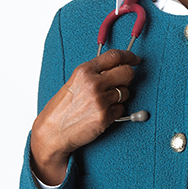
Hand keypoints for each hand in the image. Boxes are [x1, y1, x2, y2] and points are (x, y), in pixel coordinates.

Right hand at [30, 49, 140, 184]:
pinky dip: (116, 111)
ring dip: (120, 96)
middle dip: (128, 76)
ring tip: (103, 102)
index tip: (135, 59)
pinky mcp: (104, 117)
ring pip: (126, 92)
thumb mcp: (75, 82)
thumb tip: (119, 66)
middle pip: (126, 72)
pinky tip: (102, 113)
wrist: (52, 132)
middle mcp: (93, 83)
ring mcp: (100, 100)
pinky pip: (122, 109)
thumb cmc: (63, 107)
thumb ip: (96, 72)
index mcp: (84, 71)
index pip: (114, 56)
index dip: (129, 56)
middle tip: (123, 81)